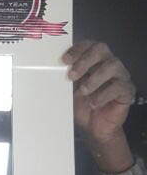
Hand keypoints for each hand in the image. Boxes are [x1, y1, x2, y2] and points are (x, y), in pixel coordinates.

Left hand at [63, 40, 134, 171]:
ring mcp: (120, 76)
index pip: (88, 45)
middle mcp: (108, 63)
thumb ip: (63, 80)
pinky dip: (104, 95)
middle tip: (72, 75)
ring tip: (83, 92)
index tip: (64, 60)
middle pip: (101, 49)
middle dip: (85, 60)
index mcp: (93, 60)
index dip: (77, 50)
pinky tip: (93, 103)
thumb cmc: (82, 106)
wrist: (93, 128)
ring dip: (95, 78)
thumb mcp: (68, 92)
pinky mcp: (127, 90)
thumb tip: (48, 73)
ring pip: (112, 66)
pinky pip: (119, 87)